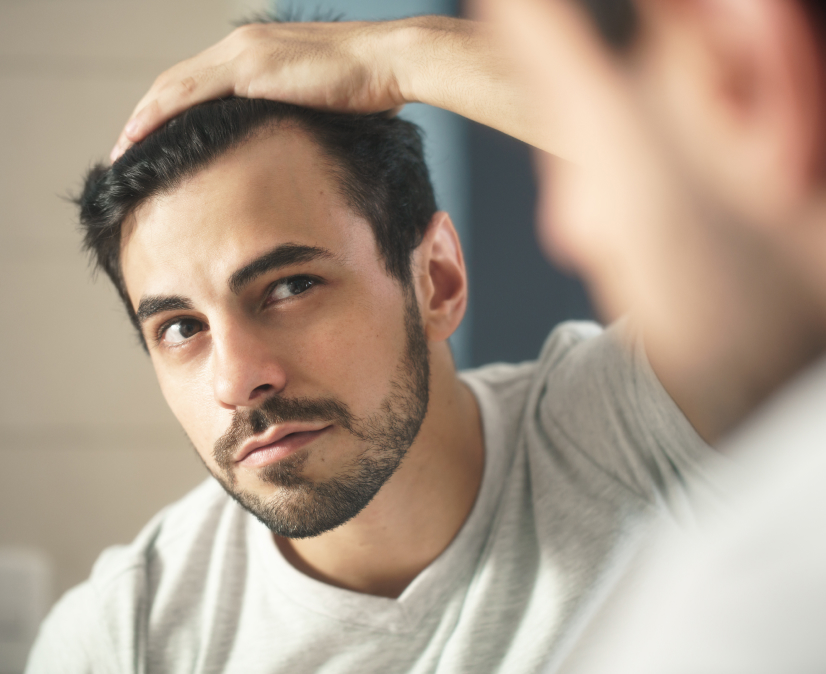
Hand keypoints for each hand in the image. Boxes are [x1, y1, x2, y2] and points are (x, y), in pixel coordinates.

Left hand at [110, 20, 407, 160]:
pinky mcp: (250, 69)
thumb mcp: (324, 107)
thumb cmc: (370, 88)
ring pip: (174, 86)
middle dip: (147, 115)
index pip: (200, 83)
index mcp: (258, 54)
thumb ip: (298, 119)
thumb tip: (294, 148)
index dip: (171, 112)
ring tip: (123, 149)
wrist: (391, 63)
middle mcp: (242, 46)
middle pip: (178, 82)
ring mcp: (243, 54)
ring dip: (142, 118)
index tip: (156, 141)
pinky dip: (159, 115)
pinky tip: (140, 137)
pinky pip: (189, 94)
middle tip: (126, 148)